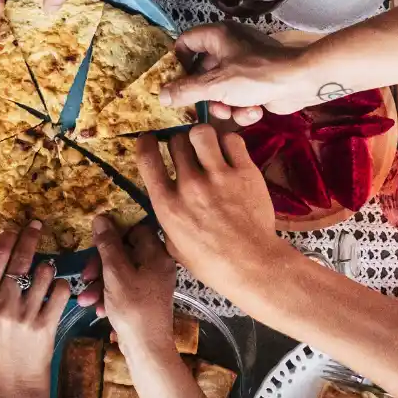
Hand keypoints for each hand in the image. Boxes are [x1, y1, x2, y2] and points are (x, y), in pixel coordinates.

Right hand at [0, 224, 71, 397]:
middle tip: (37, 226)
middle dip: (30, 237)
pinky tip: (55, 290)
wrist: (13, 381)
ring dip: (48, 267)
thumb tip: (6, 250)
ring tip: (45, 272)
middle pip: (19, 259)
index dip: (8, 237)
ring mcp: (23, 316)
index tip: (16, 228)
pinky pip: (60, 291)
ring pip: (43, 272)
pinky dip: (60, 285)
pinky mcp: (44, 325)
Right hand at [77, 219, 176, 365]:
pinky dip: (108, 295)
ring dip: (100, 283)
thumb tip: (101, 217)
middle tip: (85, 275)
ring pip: (120, 272)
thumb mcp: (115, 273)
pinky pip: (124, 288)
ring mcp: (151, 283)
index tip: (95, 240)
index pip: (136, 229)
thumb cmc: (133, 308)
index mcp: (156, 254)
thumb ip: (107, 244)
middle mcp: (157, 265)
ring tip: (85, 299)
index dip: (115, 231)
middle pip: (125, 252)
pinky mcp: (144, 298)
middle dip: (100, 264)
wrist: (146, 348)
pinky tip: (97, 309)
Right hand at [136, 126, 283, 299]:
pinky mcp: (245, 172)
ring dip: (202, 137)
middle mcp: (190, 186)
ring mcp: (218, 177)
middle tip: (188, 150)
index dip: (146, 142)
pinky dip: (228, 142)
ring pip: (202, 133)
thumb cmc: (211, 262)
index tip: (149, 138)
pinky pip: (232, 140)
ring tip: (208, 146)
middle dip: (179, 142)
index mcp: (168, 205)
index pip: (147, 159)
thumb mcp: (173, 246)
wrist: (251, 265)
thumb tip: (163, 201)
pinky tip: (229, 153)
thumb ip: (165, 219)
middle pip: (176, 141)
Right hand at [159, 23, 316, 124]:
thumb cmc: (256, 75)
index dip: (176, 61)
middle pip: (201, 72)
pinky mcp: (256, 82)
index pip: (185, 41)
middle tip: (196, 108)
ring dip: (224, 105)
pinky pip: (238, 96)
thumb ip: (185, 91)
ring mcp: (244, 65)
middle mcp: (228, 46)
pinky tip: (253, 111)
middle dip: (203, 94)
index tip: (171, 82)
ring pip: (219, 89)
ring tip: (231, 111)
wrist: (301, 82)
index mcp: (217, 36)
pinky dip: (243, 107)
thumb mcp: (215, 85)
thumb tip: (161, 95)